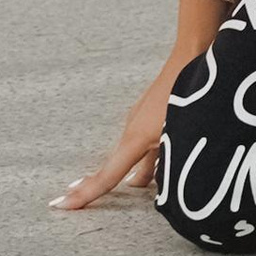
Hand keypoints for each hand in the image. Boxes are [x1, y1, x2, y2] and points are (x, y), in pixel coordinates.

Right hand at [55, 44, 184, 210]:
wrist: (196, 50)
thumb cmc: (190, 92)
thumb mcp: (180, 134)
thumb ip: (166, 162)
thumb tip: (150, 183)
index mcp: (136, 138)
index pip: (106, 176)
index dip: (85, 194)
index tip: (60, 204)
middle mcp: (133, 129)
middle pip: (112, 167)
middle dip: (93, 185)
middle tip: (69, 199)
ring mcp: (141, 118)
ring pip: (130, 155)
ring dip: (123, 174)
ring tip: (119, 192)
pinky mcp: (153, 111)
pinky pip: (143, 144)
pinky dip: (142, 161)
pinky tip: (150, 169)